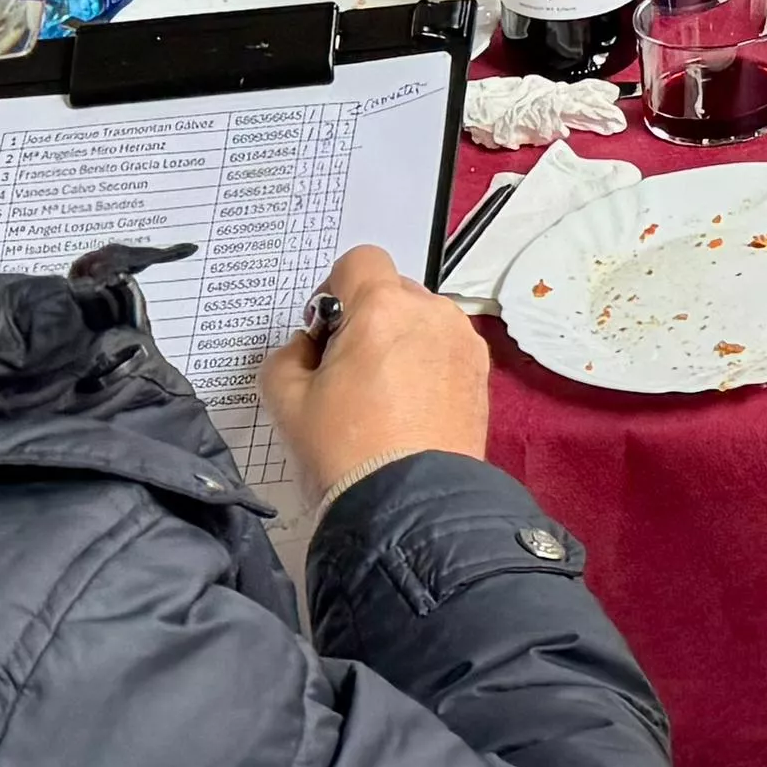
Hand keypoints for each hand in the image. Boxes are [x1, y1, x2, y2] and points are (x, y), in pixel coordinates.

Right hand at [254, 245, 495, 496]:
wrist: (408, 506)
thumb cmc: (348, 453)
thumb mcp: (285, 401)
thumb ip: (286, 356)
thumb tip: (306, 348)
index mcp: (384, 307)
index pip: (359, 261)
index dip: (333, 290)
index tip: (324, 332)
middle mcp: (432, 314)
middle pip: (392, 292)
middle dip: (366, 320)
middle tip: (345, 372)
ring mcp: (462, 344)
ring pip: (421, 322)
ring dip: (398, 343)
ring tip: (377, 398)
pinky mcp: (480, 375)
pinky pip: (445, 351)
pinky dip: (425, 366)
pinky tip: (406, 410)